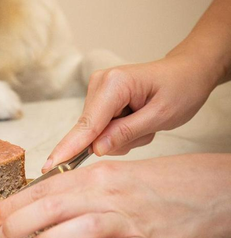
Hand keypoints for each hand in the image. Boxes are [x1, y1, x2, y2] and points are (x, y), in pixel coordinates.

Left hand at [0, 154, 230, 237]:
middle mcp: (109, 194)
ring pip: (80, 228)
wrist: (204, 191)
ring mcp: (128, 220)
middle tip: (1, 233)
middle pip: (55, 205)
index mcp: (97, 175)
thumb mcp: (113, 177)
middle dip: (21, 220)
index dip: (16, 201)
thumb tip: (43, 204)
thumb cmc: (155, 184)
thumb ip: (81, 190)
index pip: (47, 188)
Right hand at [43, 52, 215, 170]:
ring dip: (123, 136)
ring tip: (146, 122)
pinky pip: (102, 127)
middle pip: (92, 130)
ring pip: (98, 132)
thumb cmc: (180, 89)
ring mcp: (96, 89)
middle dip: (118, 140)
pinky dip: (121, 131)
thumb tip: (96, 149)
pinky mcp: (99, 98)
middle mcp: (98, 83)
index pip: (88, 124)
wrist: (186, 72)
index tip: (51, 165)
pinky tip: (138, 119)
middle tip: (148, 129)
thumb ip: (127, 133)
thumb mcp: (161, 116)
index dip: (70, 147)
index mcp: (114, 84)